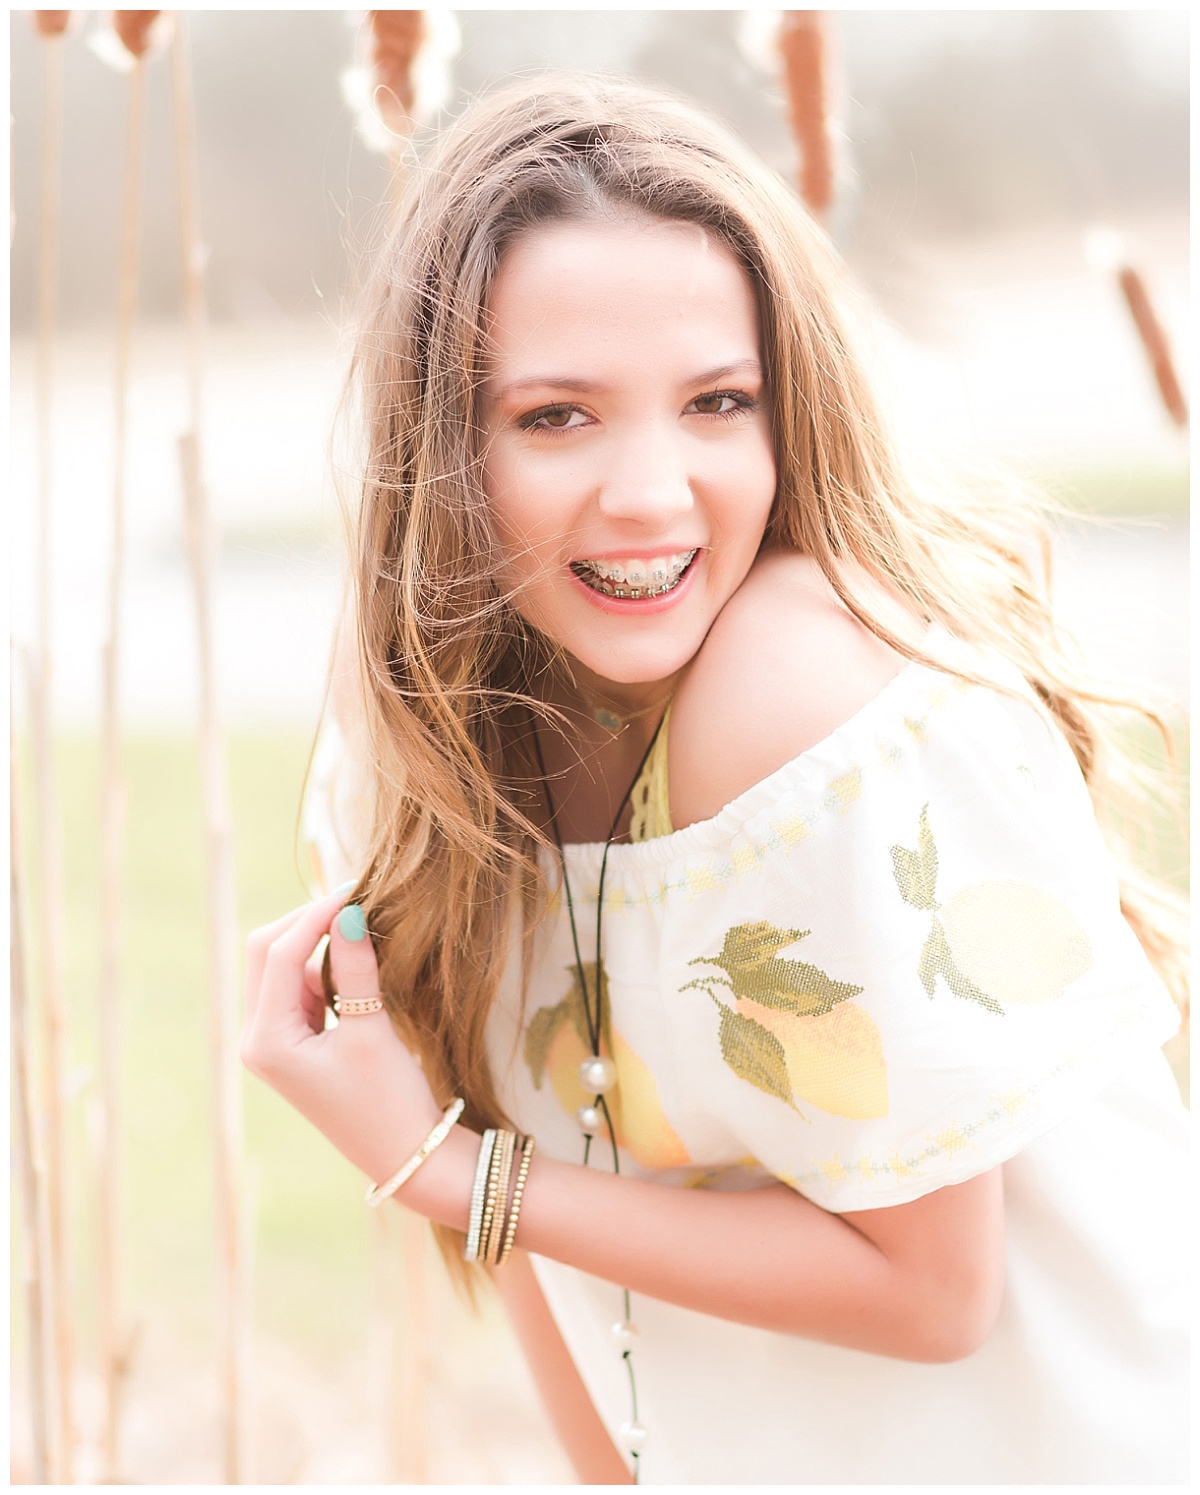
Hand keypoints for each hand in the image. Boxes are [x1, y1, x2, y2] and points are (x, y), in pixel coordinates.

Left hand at [240, 892, 443, 1189]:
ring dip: (314, 941)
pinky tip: (352, 955)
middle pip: (266, 954)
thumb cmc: (388, 1101)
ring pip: (280, 967)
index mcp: (266, 1040)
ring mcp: (273, 1042)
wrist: (404, 1154)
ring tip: (359, 923)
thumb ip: (356, 969)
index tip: (355, 891)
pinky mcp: (293, 1043)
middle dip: (306, 923)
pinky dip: (320, 964)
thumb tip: (348, 913)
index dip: (315, 916)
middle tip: (355, 901)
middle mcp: (258, 1039)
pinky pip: (297, 986)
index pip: (279, 955)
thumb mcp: (373, 1031)